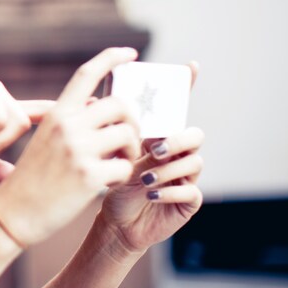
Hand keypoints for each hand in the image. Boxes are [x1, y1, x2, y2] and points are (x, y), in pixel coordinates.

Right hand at [0, 47, 142, 245]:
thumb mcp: (46, 140)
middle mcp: (66, 126)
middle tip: (127, 140)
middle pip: (120, 104)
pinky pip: (126, 167)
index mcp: (56, 114)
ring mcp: (77, 150)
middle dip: (133, 121)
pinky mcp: (89, 176)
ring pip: (129, 134)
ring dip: (132, 150)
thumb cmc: (32, 178)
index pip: (87, 74)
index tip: (132, 53)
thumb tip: (105, 106)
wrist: (13, 212)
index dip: (112, 58)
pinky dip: (123, 176)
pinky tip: (106, 184)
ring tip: (117, 164)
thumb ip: (73, 122)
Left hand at [98, 61, 203, 254]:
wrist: (113, 222)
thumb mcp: (104, 152)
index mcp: (159, 136)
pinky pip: (192, 190)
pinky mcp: (188, 201)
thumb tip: (91, 100)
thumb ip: (104, 128)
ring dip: (168, 169)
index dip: (186, 86)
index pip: (177, 109)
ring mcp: (186, 175)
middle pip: (195, 134)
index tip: (190, 65)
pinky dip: (170, 190)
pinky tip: (150, 194)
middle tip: (152, 150)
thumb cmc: (109, 183)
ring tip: (144, 179)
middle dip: (176, 139)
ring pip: (195, 161)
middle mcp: (176, 153)